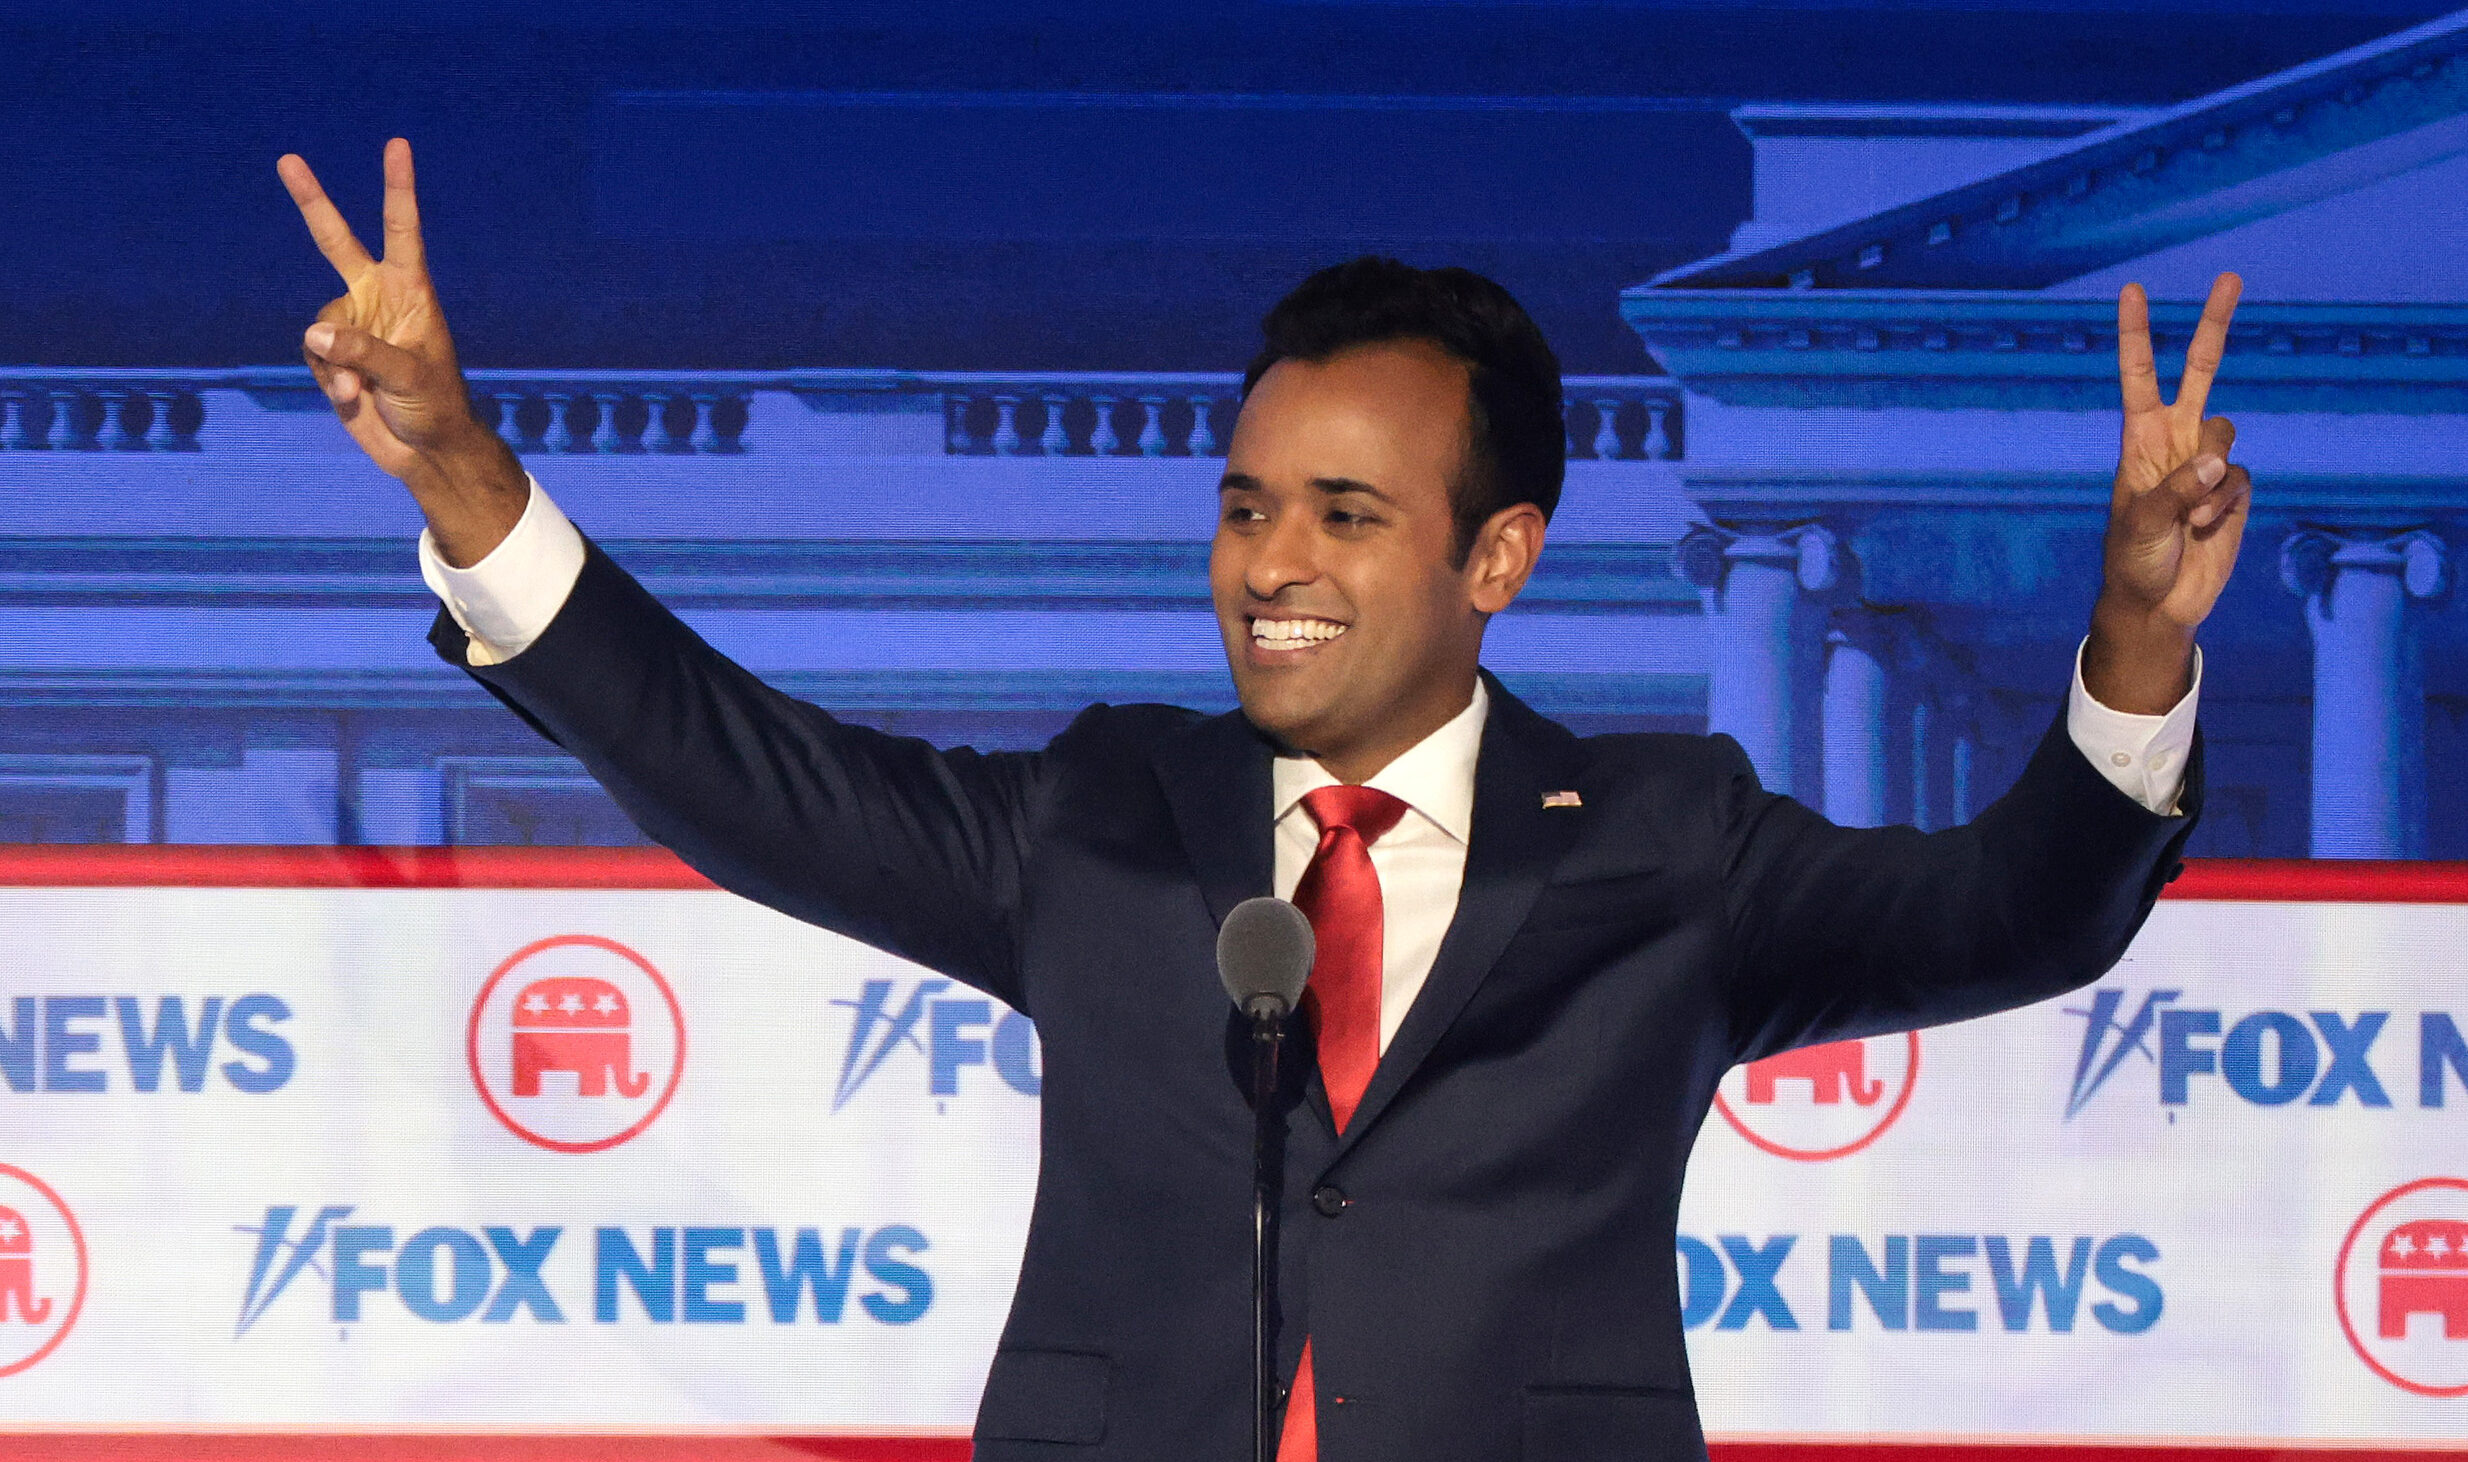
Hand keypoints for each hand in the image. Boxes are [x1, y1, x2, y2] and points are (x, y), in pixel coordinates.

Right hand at [279, 138, 524, 563]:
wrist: (425, 452)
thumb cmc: (435, 407)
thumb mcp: (408, 378)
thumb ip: (363, 353)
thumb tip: (314, 334)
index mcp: (411, 292)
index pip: (402, 231)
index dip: (398, 188)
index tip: (396, 146)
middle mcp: (378, 300)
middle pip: (336, 242)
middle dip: (311, 202)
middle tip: (287, 159)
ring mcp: (353, 327)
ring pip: (319, 325)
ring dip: (334, 362)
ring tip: (362, 392)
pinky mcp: (334, 356)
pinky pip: (313, 355)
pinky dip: (328, 379)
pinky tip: (353, 400)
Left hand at [2084, 272, 2250, 713]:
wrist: (2158, 603)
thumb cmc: (2133, 561)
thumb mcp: (2141, 524)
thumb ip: (2177, 491)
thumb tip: (2217, 464)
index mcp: (2139, 439)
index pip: (2139, 376)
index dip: (2137, 335)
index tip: (2133, 291)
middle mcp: (2175, 441)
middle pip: (2201, 371)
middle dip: (2214, 325)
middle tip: (2230, 277)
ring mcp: (2207, 463)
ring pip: (2228, 434)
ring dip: (2213, 476)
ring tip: (2191, 518)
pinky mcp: (2233, 489)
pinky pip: (2242, 479)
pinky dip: (2227, 504)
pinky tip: (2207, 529)